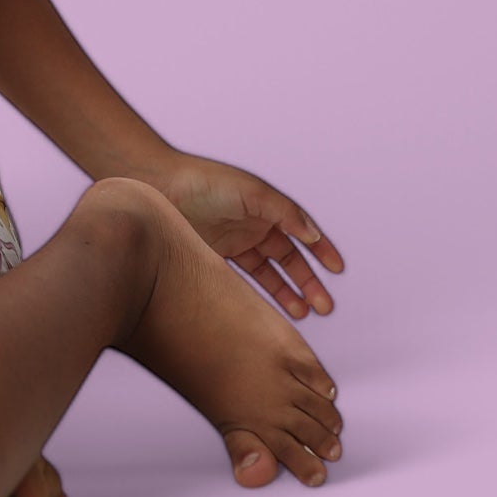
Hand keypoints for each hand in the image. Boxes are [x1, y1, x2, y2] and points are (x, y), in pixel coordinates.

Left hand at [146, 152, 343, 317]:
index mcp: (265, 207)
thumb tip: (313, 234)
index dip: (320, 250)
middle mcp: (251, 225)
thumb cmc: (205, 182)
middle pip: (288, 258)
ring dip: (287, 293)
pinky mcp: (212, 258)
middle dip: (308, 281)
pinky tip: (269, 311)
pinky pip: (242, 281)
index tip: (338, 270)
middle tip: (324, 306)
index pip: (299, 232)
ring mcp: (233, 243)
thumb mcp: (251, 192)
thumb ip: (283, 212)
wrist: (159, 188)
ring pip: (268, 273)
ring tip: (304, 314)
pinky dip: (258, 296)